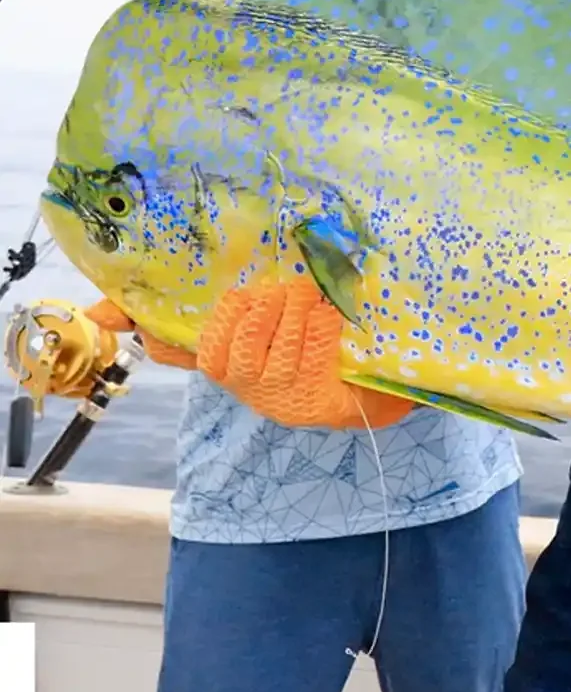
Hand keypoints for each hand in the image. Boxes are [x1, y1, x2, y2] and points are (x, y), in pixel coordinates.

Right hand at [85, 282, 411, 429]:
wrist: (351, 384)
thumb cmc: (288, 344)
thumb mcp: (243, 322)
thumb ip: (184, 311)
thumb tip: (98, 315)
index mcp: (220, 363)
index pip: (184, 345)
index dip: (196, 321)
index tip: (225, 299)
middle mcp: (243, 385)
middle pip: (238, 342)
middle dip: (261, 310)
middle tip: (280, 290)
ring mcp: (278, 396)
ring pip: (277, 349)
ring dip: (294, 314)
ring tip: (307, 295)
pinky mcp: (313, 401)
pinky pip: (312, 355)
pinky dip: (320, 327)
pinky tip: (327, 313)